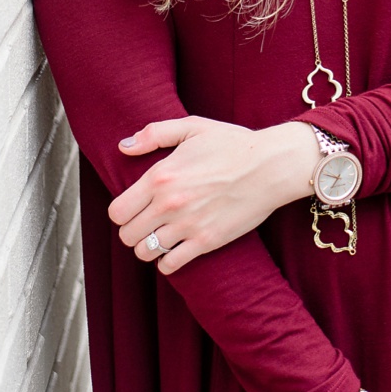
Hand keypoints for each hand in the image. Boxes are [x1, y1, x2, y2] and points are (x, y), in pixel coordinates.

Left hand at [111, 117, 317, 272]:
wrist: (273, 166)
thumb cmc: (236, 144)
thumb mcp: (195, 127)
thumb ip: (155, 133)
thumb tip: (124, 146)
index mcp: (160, 176)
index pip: (117, 211)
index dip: (123, 212)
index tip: (136, 209)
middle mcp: (168, 203)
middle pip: (127, 235)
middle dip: (135, 230)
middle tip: (150, 224)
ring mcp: (187, 225)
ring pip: (144, 252)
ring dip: (149, 247)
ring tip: (162, 237)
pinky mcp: (206, 241)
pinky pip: (169, 265)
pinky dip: (168, 261)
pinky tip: (177, 249)